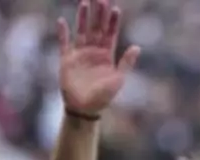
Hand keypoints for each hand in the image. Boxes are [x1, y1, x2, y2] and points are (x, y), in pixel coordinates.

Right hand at [56, 0, 140, 116]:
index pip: (110, 33)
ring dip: (83, 18)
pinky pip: (64, 43)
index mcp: (107, 55)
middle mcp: (93, 51)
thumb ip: (126, 63)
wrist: (84, 108)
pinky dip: (62, 33)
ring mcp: (80, 54)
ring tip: (85, 3)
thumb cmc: (103, 96)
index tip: (115, 8)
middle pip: (96, 28)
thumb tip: (138, 47)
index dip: (112, 21)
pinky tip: (62, 21)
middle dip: (98, 14)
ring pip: (81, 31)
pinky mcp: (66, 60)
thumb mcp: (118, 79)